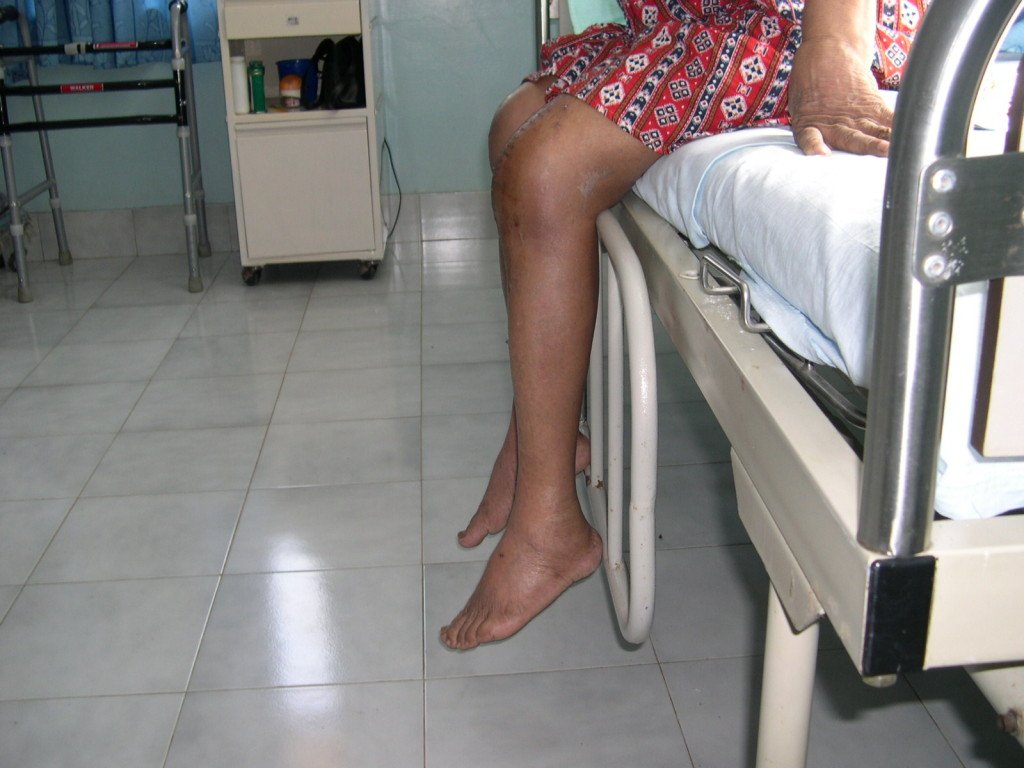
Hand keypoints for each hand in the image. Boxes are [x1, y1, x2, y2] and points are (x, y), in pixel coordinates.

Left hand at [788, 38, 892, 156]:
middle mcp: (836, 123)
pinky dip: (898, 127)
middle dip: (863, 148)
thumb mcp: (797, 108)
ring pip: (873, 132)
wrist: (829, 52)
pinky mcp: (874, 106)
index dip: (814, 146)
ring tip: (892, 149)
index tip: (822, 154)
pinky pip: (889, 119)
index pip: (810, 138)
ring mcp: (857, 115)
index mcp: (809, 124)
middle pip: (851, 139)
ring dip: (883, 141)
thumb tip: (814, 155)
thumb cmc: (809, 85)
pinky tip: (911, 135)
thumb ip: (806, 132)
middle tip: (875, 154)